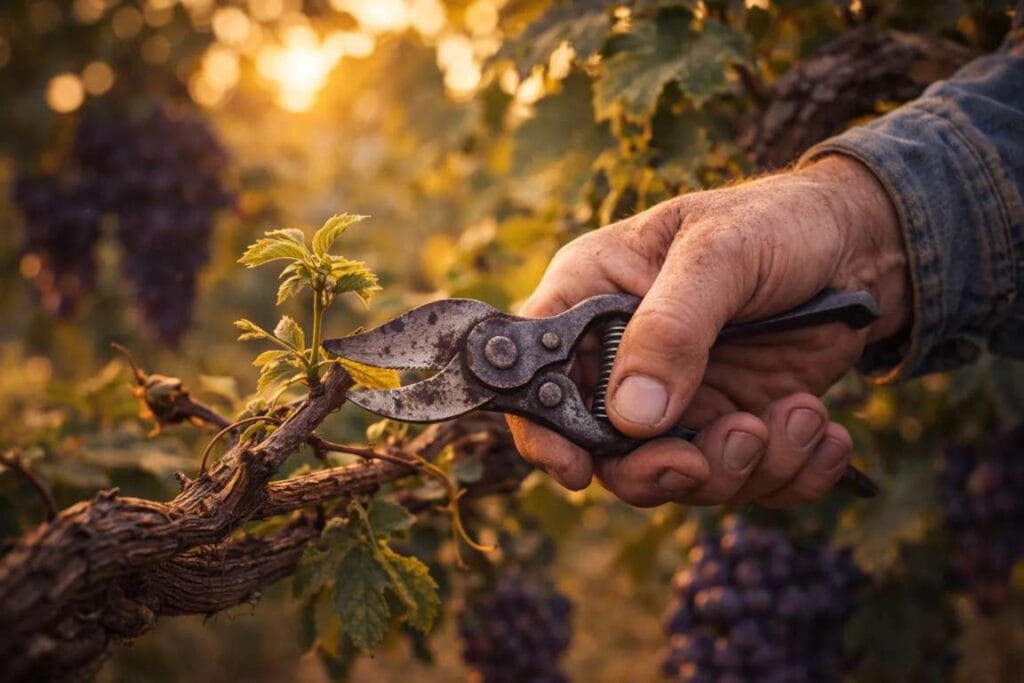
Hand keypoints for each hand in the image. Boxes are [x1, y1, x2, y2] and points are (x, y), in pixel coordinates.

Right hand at [508, 156, 909, 506]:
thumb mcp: (719, 254)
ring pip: (681, 477)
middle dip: (661, 469)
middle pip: (606, 451)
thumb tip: (630, 416)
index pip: (536, 373)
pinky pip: (748, 482)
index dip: (541, 431)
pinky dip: (790, 474)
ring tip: (800, 414)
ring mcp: (681, 399)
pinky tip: (823, 434)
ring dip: (743, 466)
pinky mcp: (735, 423)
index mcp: (592, 300)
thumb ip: (670, 328)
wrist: (859, 246)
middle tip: (711, 454)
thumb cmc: (774, 223)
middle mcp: (625, 360)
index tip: (576, 471)